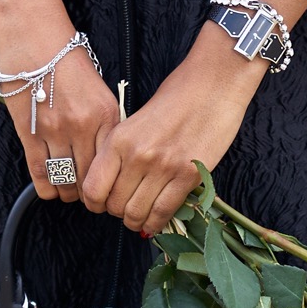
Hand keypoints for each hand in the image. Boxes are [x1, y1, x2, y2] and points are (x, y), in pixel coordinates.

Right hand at [0, 20, 119, 200]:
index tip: (106, 189)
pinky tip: (49, 188)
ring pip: (65, 179)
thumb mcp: (98, 87)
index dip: (110, 184)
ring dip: (67, 192)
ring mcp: (55, 130)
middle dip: (90, 193)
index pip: (113, 164)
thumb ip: (104, 120)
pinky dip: (46, 187)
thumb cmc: (65, 56)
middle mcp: (84, 125)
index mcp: (107, 113)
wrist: (33, 34)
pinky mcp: (29, 132)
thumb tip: (105, 152)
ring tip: (67, 191)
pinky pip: (40, 173)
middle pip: (90, 177)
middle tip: (87, 196)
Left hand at [80, 29, 264, 234]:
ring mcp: (163, 167)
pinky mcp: (189, 175)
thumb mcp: (135, 121)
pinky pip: (164, 212)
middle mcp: (137, 155)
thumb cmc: (176, 97)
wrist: (213, 84)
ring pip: (137, 214)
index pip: (93, 188)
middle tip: (126, 207)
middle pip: (114, 205)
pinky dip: (156, 223)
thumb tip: (113, 184)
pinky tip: (155, 221)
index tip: (102, 203)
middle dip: (117, 212)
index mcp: (119, 139)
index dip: (95, 203)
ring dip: (136, 221)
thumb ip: (122, 151)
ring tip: (140, 216)